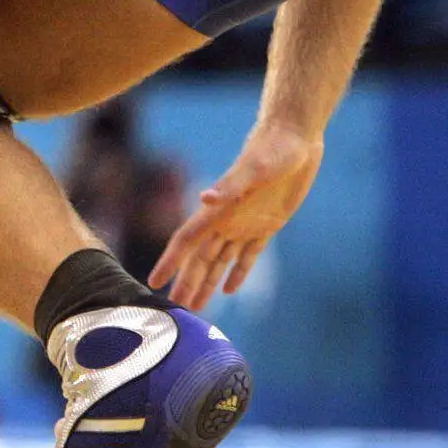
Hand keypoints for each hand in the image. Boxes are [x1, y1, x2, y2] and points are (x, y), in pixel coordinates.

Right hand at [150, 121, 323, 309]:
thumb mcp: (254, 169)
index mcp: (217, 210)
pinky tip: (230, 289)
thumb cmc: (272, 149)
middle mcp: (225, 220)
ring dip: (208, 283)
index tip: (153, 282)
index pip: (186, 242)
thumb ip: (229, 186)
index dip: (170, 263)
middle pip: (200, 258)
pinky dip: (238, 273)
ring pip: (220, 261)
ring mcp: (244, 224)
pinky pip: (247, 256)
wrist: (293, 138)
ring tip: (197, 308)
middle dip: (187, 283)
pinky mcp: (266, 225)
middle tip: (176, 309)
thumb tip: (204, 198)